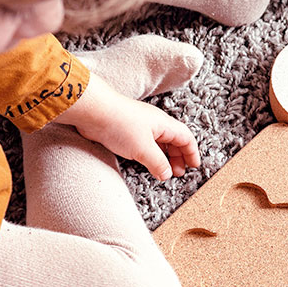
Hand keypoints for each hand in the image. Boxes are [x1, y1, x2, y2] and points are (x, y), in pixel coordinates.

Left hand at [56, 73, 199, 181]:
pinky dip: (150, 155)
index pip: (185, 138)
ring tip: (164, 171)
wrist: (93, 112)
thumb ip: (158, 163)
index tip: (194, 166)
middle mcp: (154, 124)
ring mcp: (140, 127)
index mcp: (164, 124)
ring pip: (159, 143)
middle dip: (178, 157)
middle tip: (178, 173)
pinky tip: (147, 163)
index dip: (191, 153)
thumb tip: (167, 174)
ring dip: (164, 157)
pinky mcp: (126, 131)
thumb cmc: (120, 124)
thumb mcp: (143, 149)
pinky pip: (145, 144)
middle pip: (174, 140)